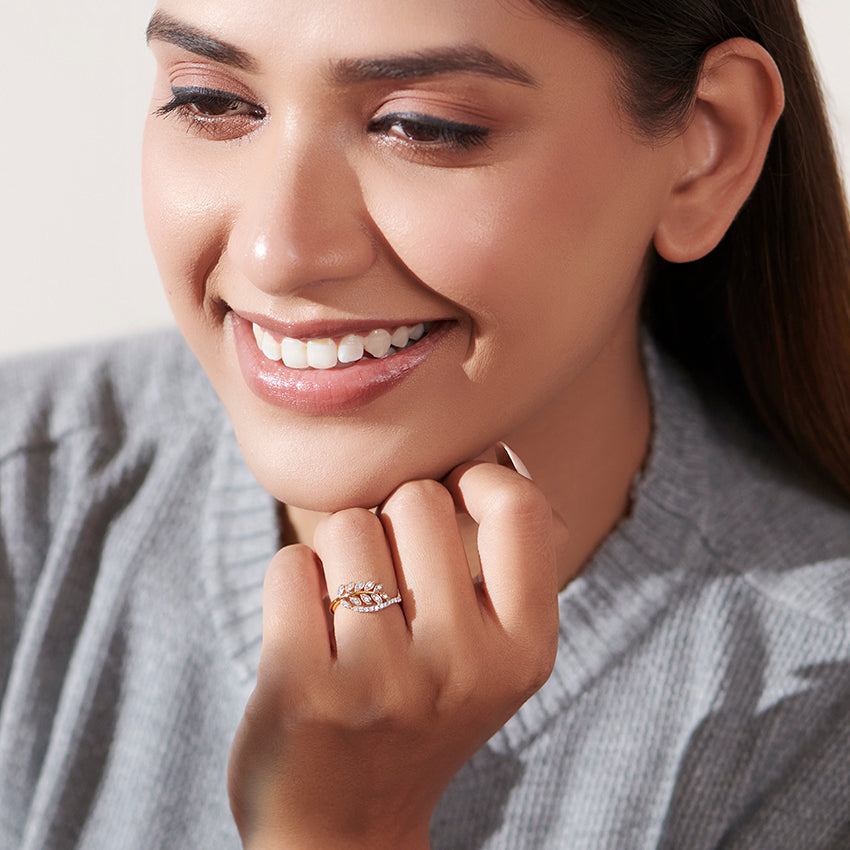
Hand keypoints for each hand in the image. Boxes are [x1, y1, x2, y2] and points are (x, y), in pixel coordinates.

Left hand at [228, 453, 561, 848]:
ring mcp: (383, 681)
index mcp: (524, 652)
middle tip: (388, 580)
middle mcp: (463, 667)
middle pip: (417, 501)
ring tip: (347, 615)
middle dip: (393, 521)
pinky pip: (290, 565)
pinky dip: (292, 583)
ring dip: (338, 555)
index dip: (479, 479)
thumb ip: (499, 568)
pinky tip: (306, 633)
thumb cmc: (419, 714)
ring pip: (348, 527)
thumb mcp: (490, 658)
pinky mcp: (304, 689)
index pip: (519, 508)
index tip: (454, 495)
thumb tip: (485, 454)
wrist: (344, 831)